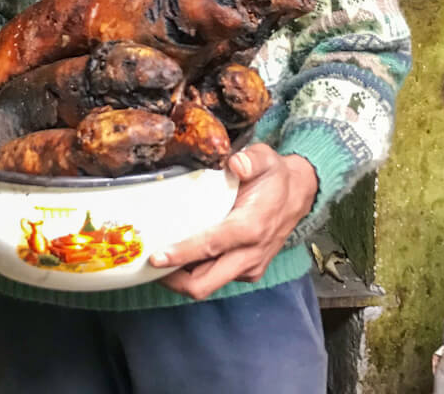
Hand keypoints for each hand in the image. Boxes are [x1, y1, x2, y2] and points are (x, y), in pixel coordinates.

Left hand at [150, 144, 317, 300]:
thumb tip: (234, 163)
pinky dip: (194, 272)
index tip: (156, 257)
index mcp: (252, 227)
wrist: (297, 194)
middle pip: (204, 283)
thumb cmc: (274, 176)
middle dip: (173, 279)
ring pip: (207, 285)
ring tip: (156, 262)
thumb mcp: (266, 158)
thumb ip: (251, 160)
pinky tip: (179, 257)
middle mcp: (250, 254)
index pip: (211, 246)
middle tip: (146, 264)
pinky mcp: (247, 270)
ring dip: (180, 279)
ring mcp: (249, 266)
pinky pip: (215, 278)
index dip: (182, 254)